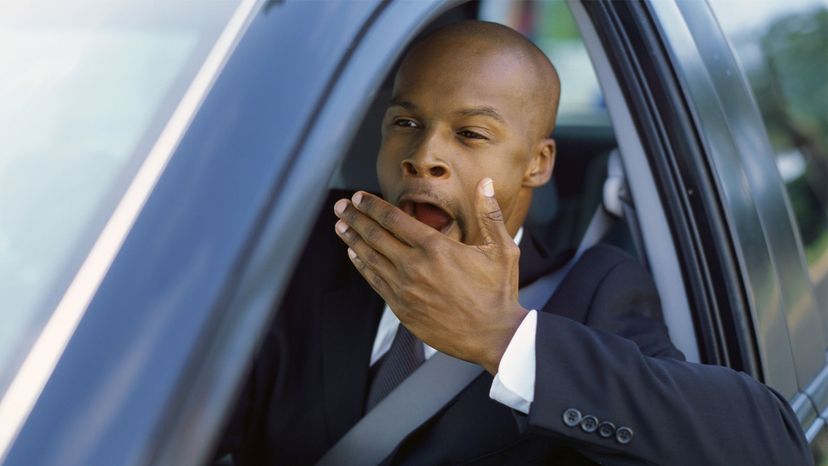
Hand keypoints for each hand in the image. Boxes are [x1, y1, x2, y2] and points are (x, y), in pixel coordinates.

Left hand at [333, 178, 527, 373]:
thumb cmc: (499, 292)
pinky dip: (362, 265)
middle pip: (375, 235)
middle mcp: (415, 266)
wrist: (494, 336)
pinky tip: (355, 255)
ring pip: (370, 258)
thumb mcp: (502, 249)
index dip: (372, 206)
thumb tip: (485, 183)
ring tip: (341, 226)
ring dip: (353, 239)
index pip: (393, 219)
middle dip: (355, 218)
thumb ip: (489, 214)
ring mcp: (405, 289)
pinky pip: (375, 282)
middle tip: (340, 206)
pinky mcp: (402, 308)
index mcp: (435, 247)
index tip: (358, 197)